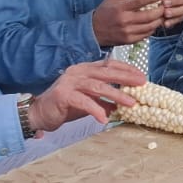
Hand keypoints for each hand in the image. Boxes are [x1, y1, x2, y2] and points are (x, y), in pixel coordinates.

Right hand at [28, 60, 145, 131]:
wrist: (39, 114)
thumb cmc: (64, 106)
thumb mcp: (89, 101)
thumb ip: (103, 100)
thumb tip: (121, 104)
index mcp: (85, 69)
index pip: (109, 65)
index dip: (126, 69)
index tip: (141, 76)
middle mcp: (77, 72)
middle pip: (106, 72)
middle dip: (126, 78)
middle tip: (142, 84)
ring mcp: (69, 82)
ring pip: (98, 86)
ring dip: (116, 95)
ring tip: (130, 103)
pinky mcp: (63, 95)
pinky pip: (83, 102)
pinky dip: (96, 109)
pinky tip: (104, 118)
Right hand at [92, 0, 167, 47]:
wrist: (93, 31)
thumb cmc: (104, 12)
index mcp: (120, 7)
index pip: (140, 1)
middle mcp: (124, 20)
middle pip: (148, 16)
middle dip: (160, 10)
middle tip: (166, 6)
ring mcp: (127, 31)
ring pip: (150, 26)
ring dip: (159, 20)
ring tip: (162, 15)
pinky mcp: (129, 40)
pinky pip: (146, 35)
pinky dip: (152, 29)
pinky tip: (154, 24)